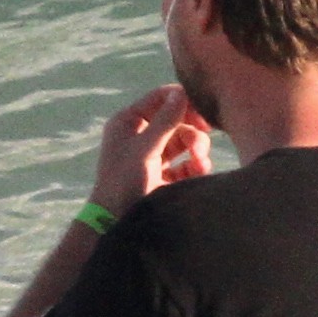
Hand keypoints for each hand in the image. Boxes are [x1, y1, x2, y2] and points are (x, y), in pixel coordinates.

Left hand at [91, 83, 217, 214]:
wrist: (114, 223)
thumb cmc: (123, 181)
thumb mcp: (144, 148)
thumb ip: (165, 121)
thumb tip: (182, 93)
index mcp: (128, 122)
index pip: (160, 98)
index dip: (183, 102)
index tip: (203, 114)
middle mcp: (140, 135)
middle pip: (177, 120)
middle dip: (192, 131)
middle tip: (201, 144)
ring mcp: (152, 156)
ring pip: (184, 142)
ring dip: (197, 149)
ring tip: (200, 162)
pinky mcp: (163, 176)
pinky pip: (186, 164)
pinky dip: (195, 166)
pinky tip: (199, 172)